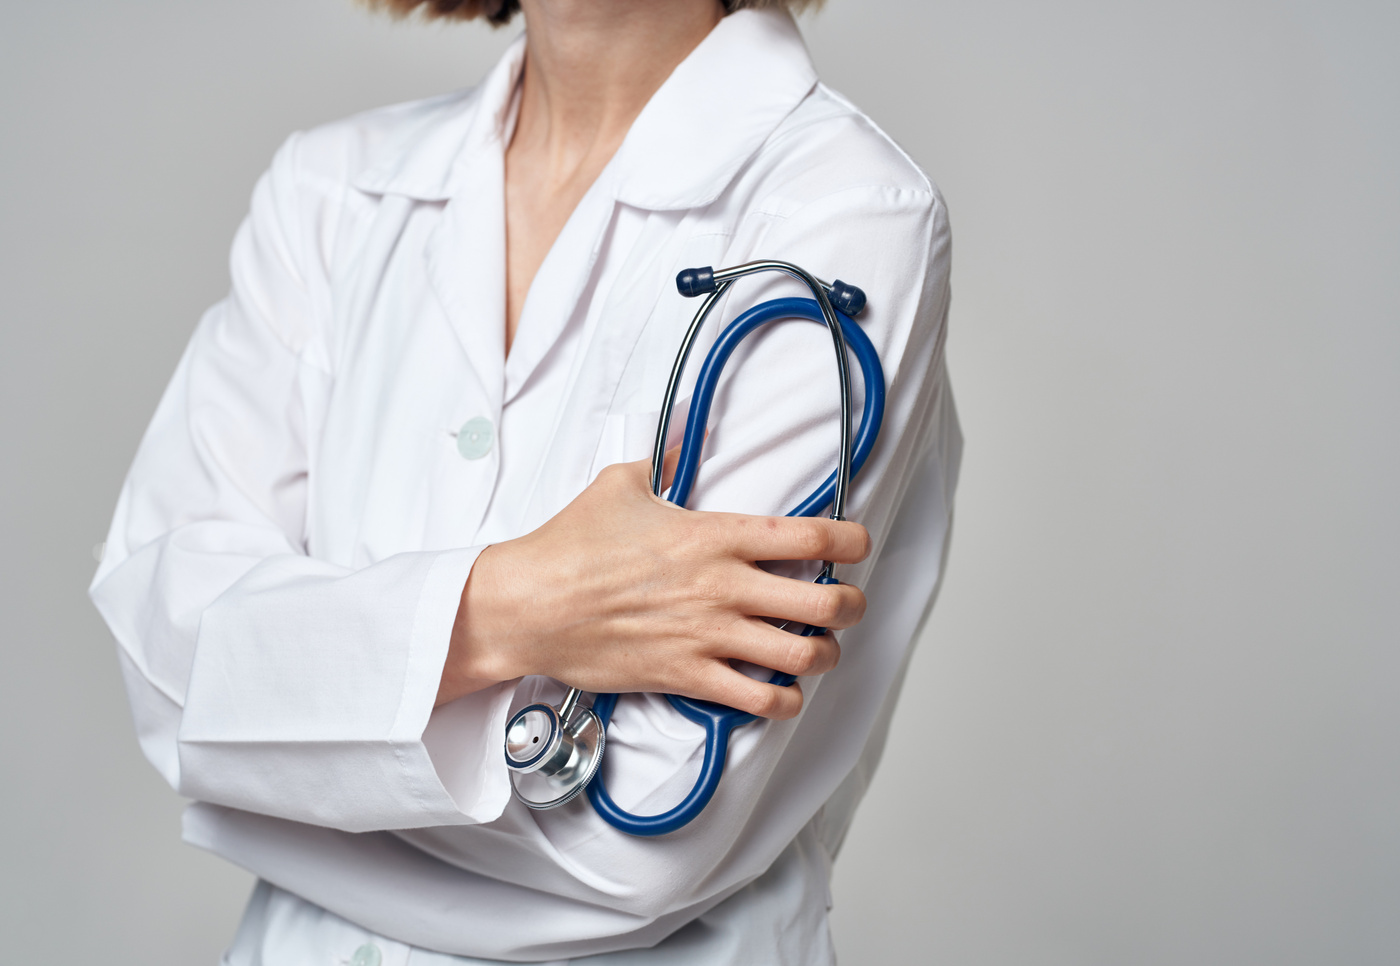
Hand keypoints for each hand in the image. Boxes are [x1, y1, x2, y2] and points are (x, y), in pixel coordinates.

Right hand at [438, 450, 869, 718]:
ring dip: (824, 654)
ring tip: (818, 649)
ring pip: (804, 656)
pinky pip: (759, 702)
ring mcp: (710, 636)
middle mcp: (725, 587)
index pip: (812, 536)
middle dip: (852, 606)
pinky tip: (779, 691)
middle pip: (827, 602)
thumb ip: (666, 459)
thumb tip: (683, 439)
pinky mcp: (689, 677)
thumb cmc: (572, 545)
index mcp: (718, 535)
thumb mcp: (622, 483)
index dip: (852, 540)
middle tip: (848, 604)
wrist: (530, 605)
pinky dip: (782, 701)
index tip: (860, 543)